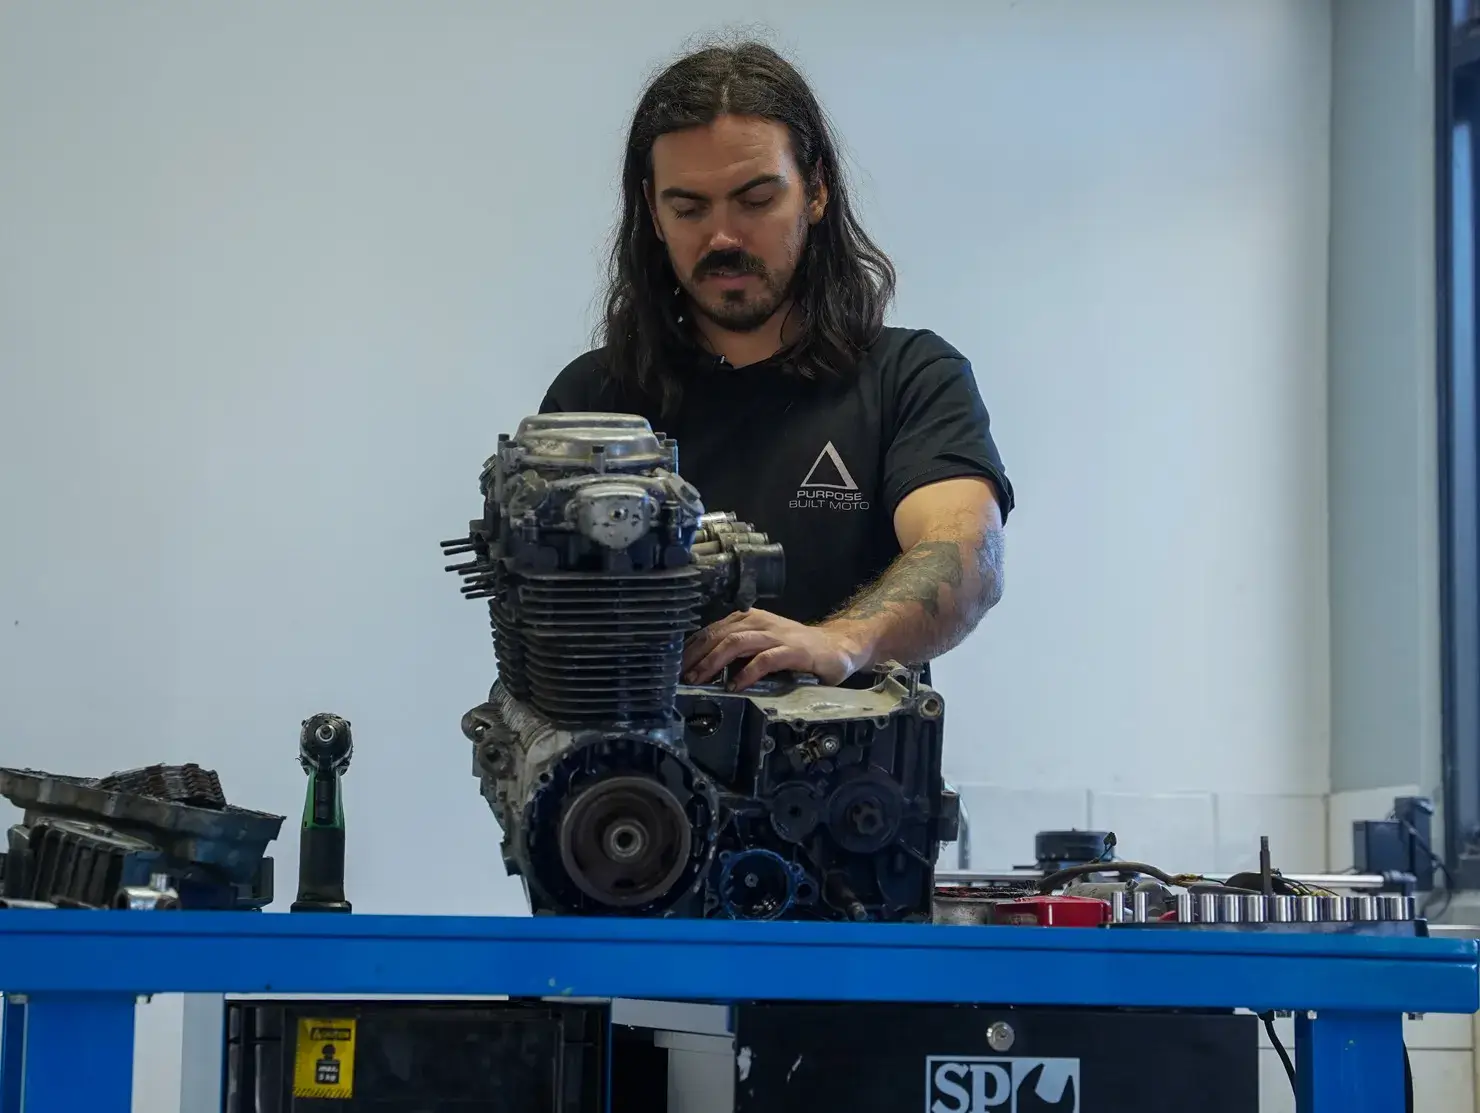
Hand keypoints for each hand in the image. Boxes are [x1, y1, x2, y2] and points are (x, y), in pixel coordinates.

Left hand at [682, 609, 868, 690]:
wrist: (837, 646)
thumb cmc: (795, 649)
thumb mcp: (760, 644)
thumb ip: (736, 651)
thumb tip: (701, 668)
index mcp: (748, 618)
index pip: (710, 630)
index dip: (690, 649)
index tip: (674, 667)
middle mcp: (759, 622)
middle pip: (718, 635)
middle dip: (695, 656)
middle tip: (680, 677)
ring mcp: (776, 635)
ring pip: (736, 643)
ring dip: (713, 662)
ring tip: (698, 680)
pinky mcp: (793, 651)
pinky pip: (764, 659)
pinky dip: (747, 673)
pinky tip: (735, 686)